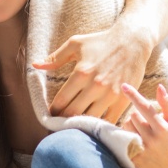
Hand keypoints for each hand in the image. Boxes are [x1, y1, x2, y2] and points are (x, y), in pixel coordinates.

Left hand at [32, 22, 150, 122]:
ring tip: (74, 126)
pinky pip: (109, 121)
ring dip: (80, 125)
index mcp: (81, 73)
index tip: (50, 115)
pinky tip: (93, 125)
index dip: (53, 111)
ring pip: (89, 119)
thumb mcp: (75, 44)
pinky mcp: (123, 100)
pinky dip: (99, 126)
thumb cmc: (101, 41)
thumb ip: (55, 58)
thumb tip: (35, 65)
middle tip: (59, 123)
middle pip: (73, 113)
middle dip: (63, 120)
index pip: (61, 101)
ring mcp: (110, 94)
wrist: (132, 41)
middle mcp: (95, 86)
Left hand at [121, 83, 167, 167]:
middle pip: (133, 115)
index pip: (145, 108)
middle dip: (137, 115)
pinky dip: (126, 135)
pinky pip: (122, 137)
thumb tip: (160, 87)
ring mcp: (142, 149)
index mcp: (162, 128)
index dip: (134, 95)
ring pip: (126, 124)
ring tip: (141, 130)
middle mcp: (152, 139)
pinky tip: (136, 139)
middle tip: (146, 122)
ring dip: (131, 124)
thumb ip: (167, 103)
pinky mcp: (133, 157)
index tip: (124, 85)